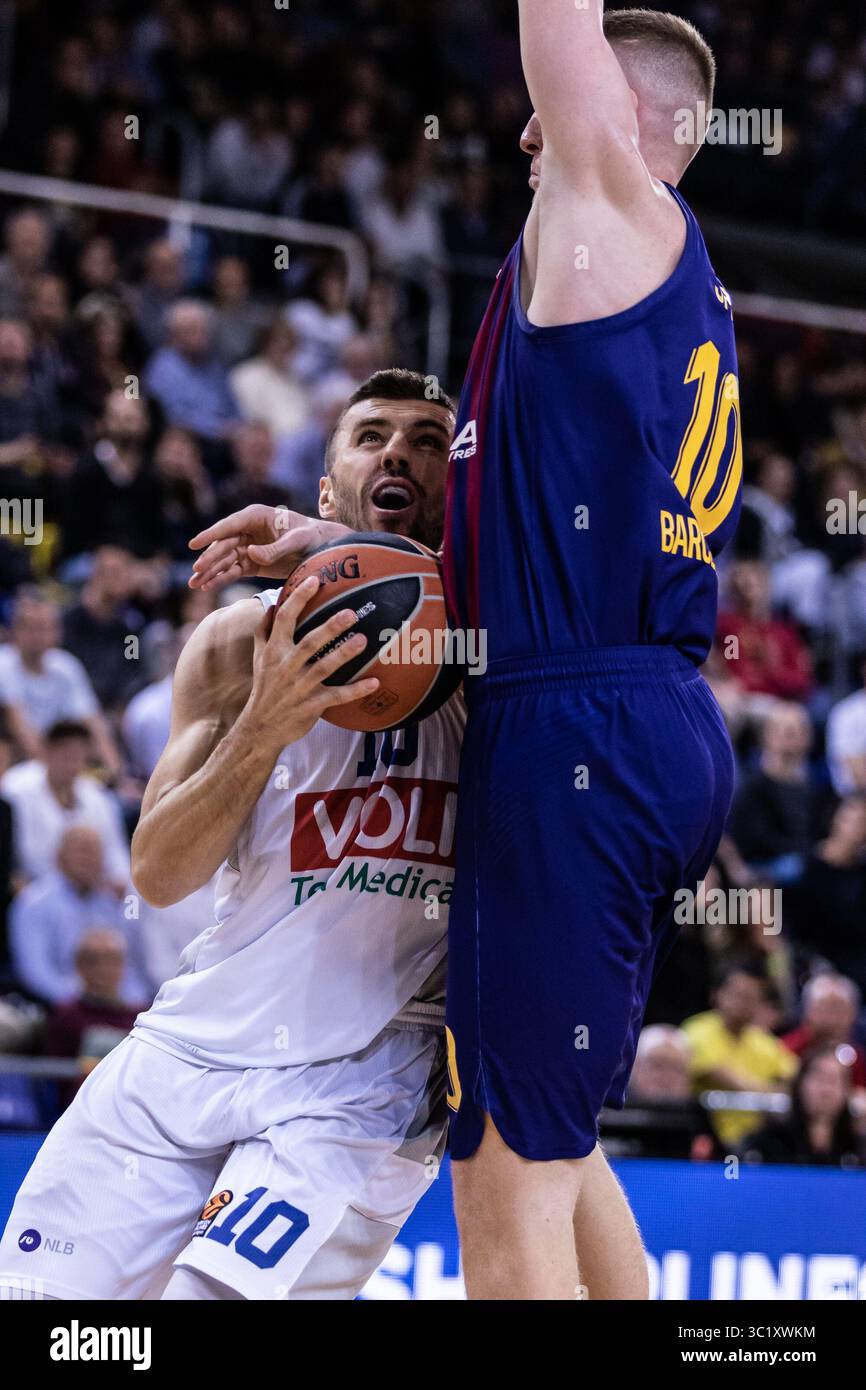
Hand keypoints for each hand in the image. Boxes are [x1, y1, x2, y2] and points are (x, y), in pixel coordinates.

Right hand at [188, 504, 349, 590]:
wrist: (321, 549)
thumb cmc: (311, 537)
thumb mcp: (297, 541)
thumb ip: (275, 548)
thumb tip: (249, 553)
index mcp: (256, 517)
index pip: (229, 525)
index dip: (210, 535)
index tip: (194, 544)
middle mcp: (248, 530)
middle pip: (223, 545)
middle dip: (209, 559)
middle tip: (196, 572)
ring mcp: (248, 547)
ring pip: (224, 560)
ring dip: (210, 572)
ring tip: (195, 585)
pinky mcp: (252, 563)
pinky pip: (233, 571)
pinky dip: (221, 579)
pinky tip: (208, 587)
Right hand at [245, 575, 377, 747]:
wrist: (259, 727)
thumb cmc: (264, 688)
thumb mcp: (258, 658)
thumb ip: (263, 631)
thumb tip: (270, 605)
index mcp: (274, 651)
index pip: (284, 619)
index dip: (298, 598)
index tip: (314, 580)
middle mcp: (286, 666)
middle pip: (309, 642)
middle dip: (329, 627)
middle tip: (350, 612)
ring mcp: (300, 687)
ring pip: (323, 668)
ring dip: (343, 655)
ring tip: (363, 641)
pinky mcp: (312, 706)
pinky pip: (337, 696)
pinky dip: (356, 690)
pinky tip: (375, 682)